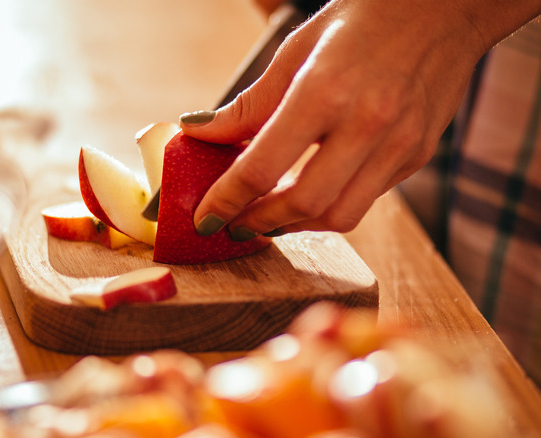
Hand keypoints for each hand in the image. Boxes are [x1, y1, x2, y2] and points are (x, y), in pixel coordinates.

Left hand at [182, 0, 538, 239]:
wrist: (445, 8)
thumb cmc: (363, 21)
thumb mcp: (295, 52)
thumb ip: (248, 104)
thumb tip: (197, 130)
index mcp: (324, 91)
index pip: (261, 167)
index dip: (226, 201)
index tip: (206, 218)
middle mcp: (366, 123)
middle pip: (302, 203)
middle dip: (259, 223)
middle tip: (235, 224)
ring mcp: (399, 144)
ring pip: (339, 215)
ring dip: (295, 225)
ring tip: (268, 217)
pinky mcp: (416, 156)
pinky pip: (366, 199)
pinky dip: (329, 206)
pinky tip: (309, 195)